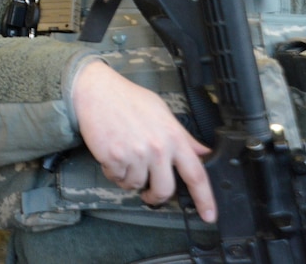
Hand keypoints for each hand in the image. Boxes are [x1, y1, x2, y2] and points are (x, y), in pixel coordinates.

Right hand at [71, 61, 215, 222]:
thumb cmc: (128, 99)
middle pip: (164, 190)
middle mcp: (157, 148)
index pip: (196, 174)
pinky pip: (117, 179)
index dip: (205, 199)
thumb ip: (183, 136)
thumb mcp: (162, 112)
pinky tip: (112, 154)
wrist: (96, 91)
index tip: (209, 215)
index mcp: (173, 136)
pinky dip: (113, 172)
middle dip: (156, 196)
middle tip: (149, 194)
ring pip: (136, 185)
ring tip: (124, 159)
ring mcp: (135, 154)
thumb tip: (202, 152)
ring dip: (129, 179)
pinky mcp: (114, 158)